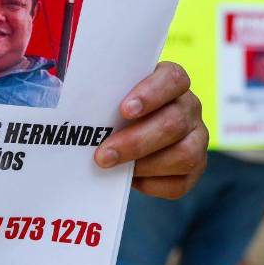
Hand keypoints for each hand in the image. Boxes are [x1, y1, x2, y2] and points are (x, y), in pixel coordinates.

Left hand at [93, 62, 207, 199]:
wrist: (127, 133)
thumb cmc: (114, 107)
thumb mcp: (109, 92)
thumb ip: (100, 93)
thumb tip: (66, 99)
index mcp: (172, 81)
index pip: (173, 79)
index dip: (151, 94)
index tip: (124, 110)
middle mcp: (189, 107)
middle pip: (175, 122)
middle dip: (136, 142)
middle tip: (102, 155)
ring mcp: (197, 138)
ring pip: (185, 154)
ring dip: (145, 165)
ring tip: (113, 168)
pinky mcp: (195, 168)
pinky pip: (181, 183)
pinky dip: (153, 185)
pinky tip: (130, 180)